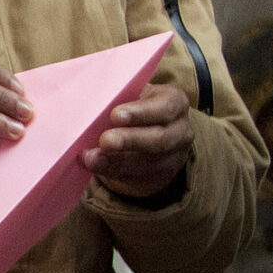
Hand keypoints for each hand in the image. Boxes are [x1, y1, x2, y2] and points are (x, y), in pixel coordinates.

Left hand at [81, 81, 192, 199]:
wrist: (147, 133)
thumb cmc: (135, 107)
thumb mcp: (134, 95)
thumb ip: (119, 97)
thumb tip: (92, 99)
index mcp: (175, 102)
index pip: (165, 107)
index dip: (141, 112)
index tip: (115, 115)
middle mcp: (180, 130)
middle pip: (160, 139)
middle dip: (130, 140)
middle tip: (105, 140)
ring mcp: (174, 156)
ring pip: (149, 162)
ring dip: (117, 161)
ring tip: (92, 158)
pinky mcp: (161, 176)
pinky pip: (138, 177)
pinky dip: (113, 171)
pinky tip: (95, 165)